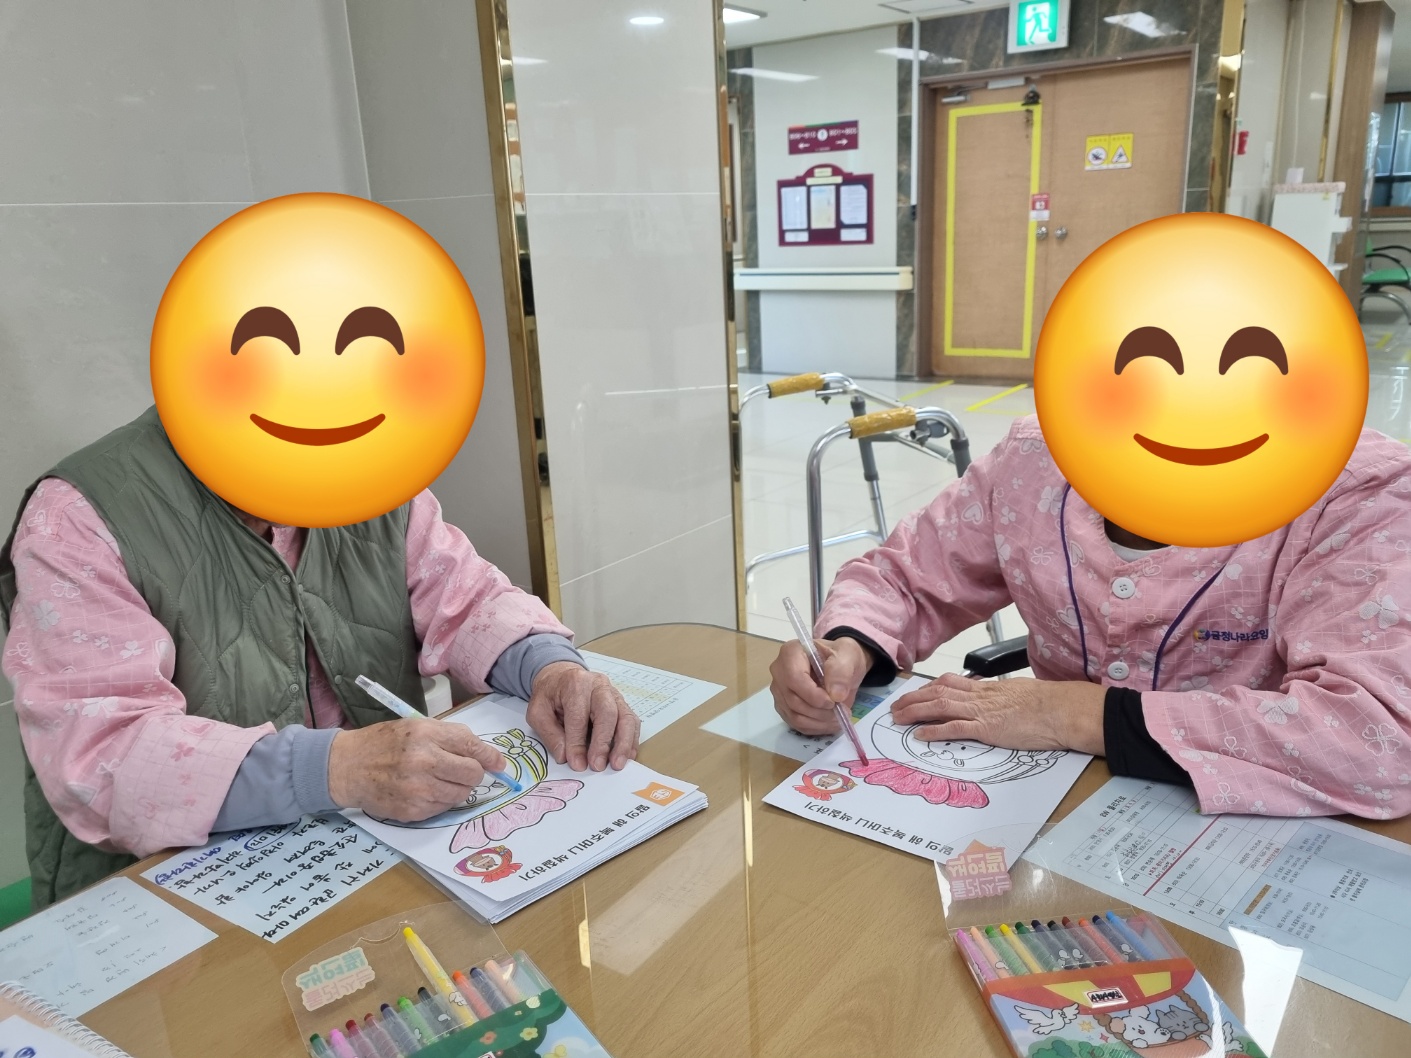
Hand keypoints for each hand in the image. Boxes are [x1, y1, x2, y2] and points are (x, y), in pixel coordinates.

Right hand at [328, 718, 508, 820]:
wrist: (347, 766)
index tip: (500, 764)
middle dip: (473, 773)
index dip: (491, 757)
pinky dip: (440, 801)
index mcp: (426, 735)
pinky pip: (443, 808)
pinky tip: (424, 790)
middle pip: (472, 774)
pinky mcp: (412, 810)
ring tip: (438, 779)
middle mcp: (423, 761)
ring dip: (457, 788)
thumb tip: (484, 753)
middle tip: (461, 770)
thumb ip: (450, 736)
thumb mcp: (416, 726)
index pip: (472, 747)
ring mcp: (417, 789)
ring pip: (461, 794)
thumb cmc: (384, 743)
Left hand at [525, 662, 639, 771]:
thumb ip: (549, 734)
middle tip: (598, 766)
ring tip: (617, 764)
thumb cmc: (550, 695)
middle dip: (603, 742)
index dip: (577, 742)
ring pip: (625, 717)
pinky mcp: (622, 703)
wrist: (561, 678)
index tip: (577, 764)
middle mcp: (598, 685)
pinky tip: (627, 756)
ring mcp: (614, 693)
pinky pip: (632, 721)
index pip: (578, 715)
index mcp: (575, 684)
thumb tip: (565, 757)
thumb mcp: (537, 712)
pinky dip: (631, 740)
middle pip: (607, 713)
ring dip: (623, 743)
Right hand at [769, 636, 871, 734]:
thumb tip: (836, 695)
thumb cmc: (841, 657)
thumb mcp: (848, 655)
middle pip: (793, 700)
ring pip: (794, 716)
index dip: (813, 695)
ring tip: (839, 717)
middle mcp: (779, 672)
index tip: (833, 701)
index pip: (794, 679)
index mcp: (791, 653)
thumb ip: (841, 671)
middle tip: (842, 711)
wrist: (841, 667)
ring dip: (819, 722)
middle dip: (820, 711)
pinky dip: (816, 727)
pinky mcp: (785, 707)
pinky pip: (797, 724)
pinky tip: (830, 722)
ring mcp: (780, 691)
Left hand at [891, 674, 1105, 753]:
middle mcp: (980, 696)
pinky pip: (955, 728)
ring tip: (898, 718)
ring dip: (915, 712)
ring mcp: (982, 711)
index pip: (951, 682)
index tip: (917, 692)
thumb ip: (1005, 696)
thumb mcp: (1021, 693)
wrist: (1062, 710)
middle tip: (897, 706)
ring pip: (940, 707)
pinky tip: (920, 735)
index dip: (930, 687)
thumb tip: (1002, 699)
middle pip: (938, 692)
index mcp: (989, 688)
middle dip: (914, 698)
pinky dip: (935, 731)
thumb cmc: (1049, 703)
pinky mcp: (987, 729)